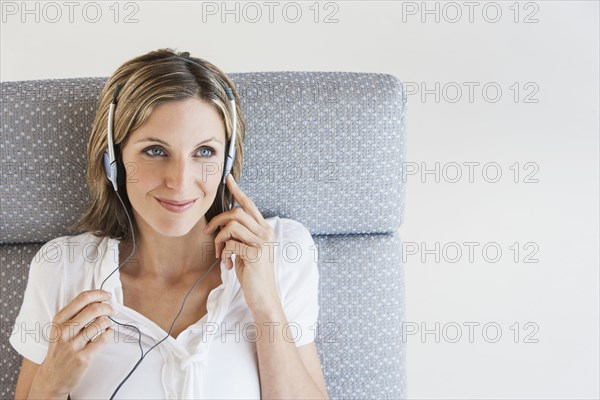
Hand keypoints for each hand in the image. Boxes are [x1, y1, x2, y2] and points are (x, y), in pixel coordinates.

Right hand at [32, 290, 114, 397]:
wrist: (51, 378)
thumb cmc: (59, 350)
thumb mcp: (59, 330)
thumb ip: (74, 314)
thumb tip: (98, 299)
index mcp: (59, 321)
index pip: (82, 298)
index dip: (99, 294)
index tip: (107, 295)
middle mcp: (64, 331)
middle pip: (94, 308)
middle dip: (108, 307)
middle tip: (112, 311)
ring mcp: (73, 345)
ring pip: (101, 322)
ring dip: (109, 322)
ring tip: (107, 325)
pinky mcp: (83, 357)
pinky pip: (105, 338)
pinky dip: (110, 333)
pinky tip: (107, 334)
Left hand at [203, 174, 279, 314]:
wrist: (264, 297)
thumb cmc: (254, 275)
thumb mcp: (248, 252)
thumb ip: (242, 237)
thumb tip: (224, 226)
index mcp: (265, 230)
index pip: (250, 205)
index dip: (238, 191)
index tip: (228, 179)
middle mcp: (266, 233)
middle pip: (237, 213)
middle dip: (217, 221)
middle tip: (208, 234)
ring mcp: (262, 243)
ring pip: (232, 226)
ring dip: (219, 240)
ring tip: (220, 254)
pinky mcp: (255, 254)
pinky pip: (230, 245)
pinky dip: (223, 255)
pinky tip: (228, 266)